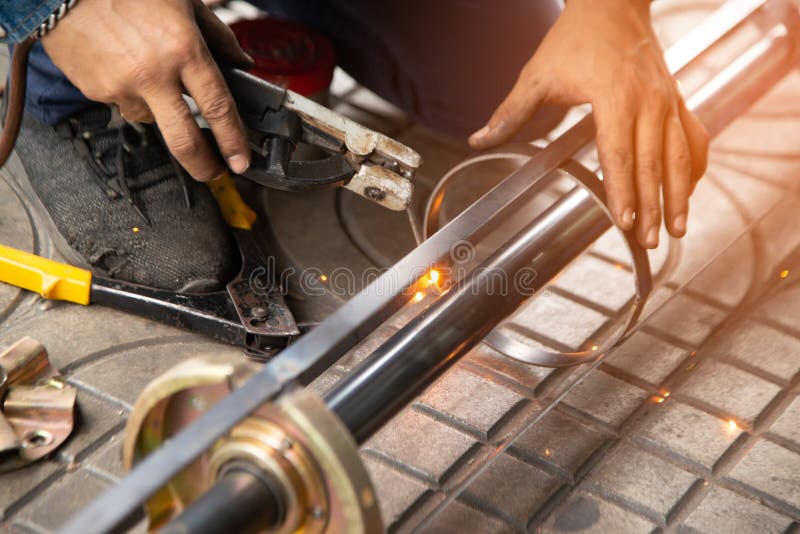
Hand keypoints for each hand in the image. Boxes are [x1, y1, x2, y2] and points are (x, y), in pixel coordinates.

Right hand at [41, 0, 252, 181]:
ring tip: (149, 72)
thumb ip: (218, 36)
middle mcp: (154, 73)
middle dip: (204, 166)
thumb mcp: (184, 2)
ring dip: (159, 109)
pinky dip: (131, 93)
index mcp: (183, 49)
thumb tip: (243, 63)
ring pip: (153, 119)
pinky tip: (124, 65)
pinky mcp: (97, 91)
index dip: (233, 140)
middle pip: (184, 141)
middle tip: (215, 173)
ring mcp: (122, 86)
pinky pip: (124, 104)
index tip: (241, 161)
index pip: (217, 107)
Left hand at [469, 0, 708, 248]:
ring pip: (680, 155)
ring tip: (677, 229)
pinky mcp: (677, 98)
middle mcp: (649, 100)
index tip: (623, 222)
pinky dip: (695, 166)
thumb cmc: (574, 38)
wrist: (613, 4)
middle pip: (652, 164)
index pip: (619, 154)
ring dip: (680, 195)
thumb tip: (477, 140)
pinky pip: (694, 137)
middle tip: (649, 243)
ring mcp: (668, 100)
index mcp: (614, 96)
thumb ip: (510, 112)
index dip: (621, 191)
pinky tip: (690, 191)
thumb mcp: (537, 74)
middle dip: (651, 207)